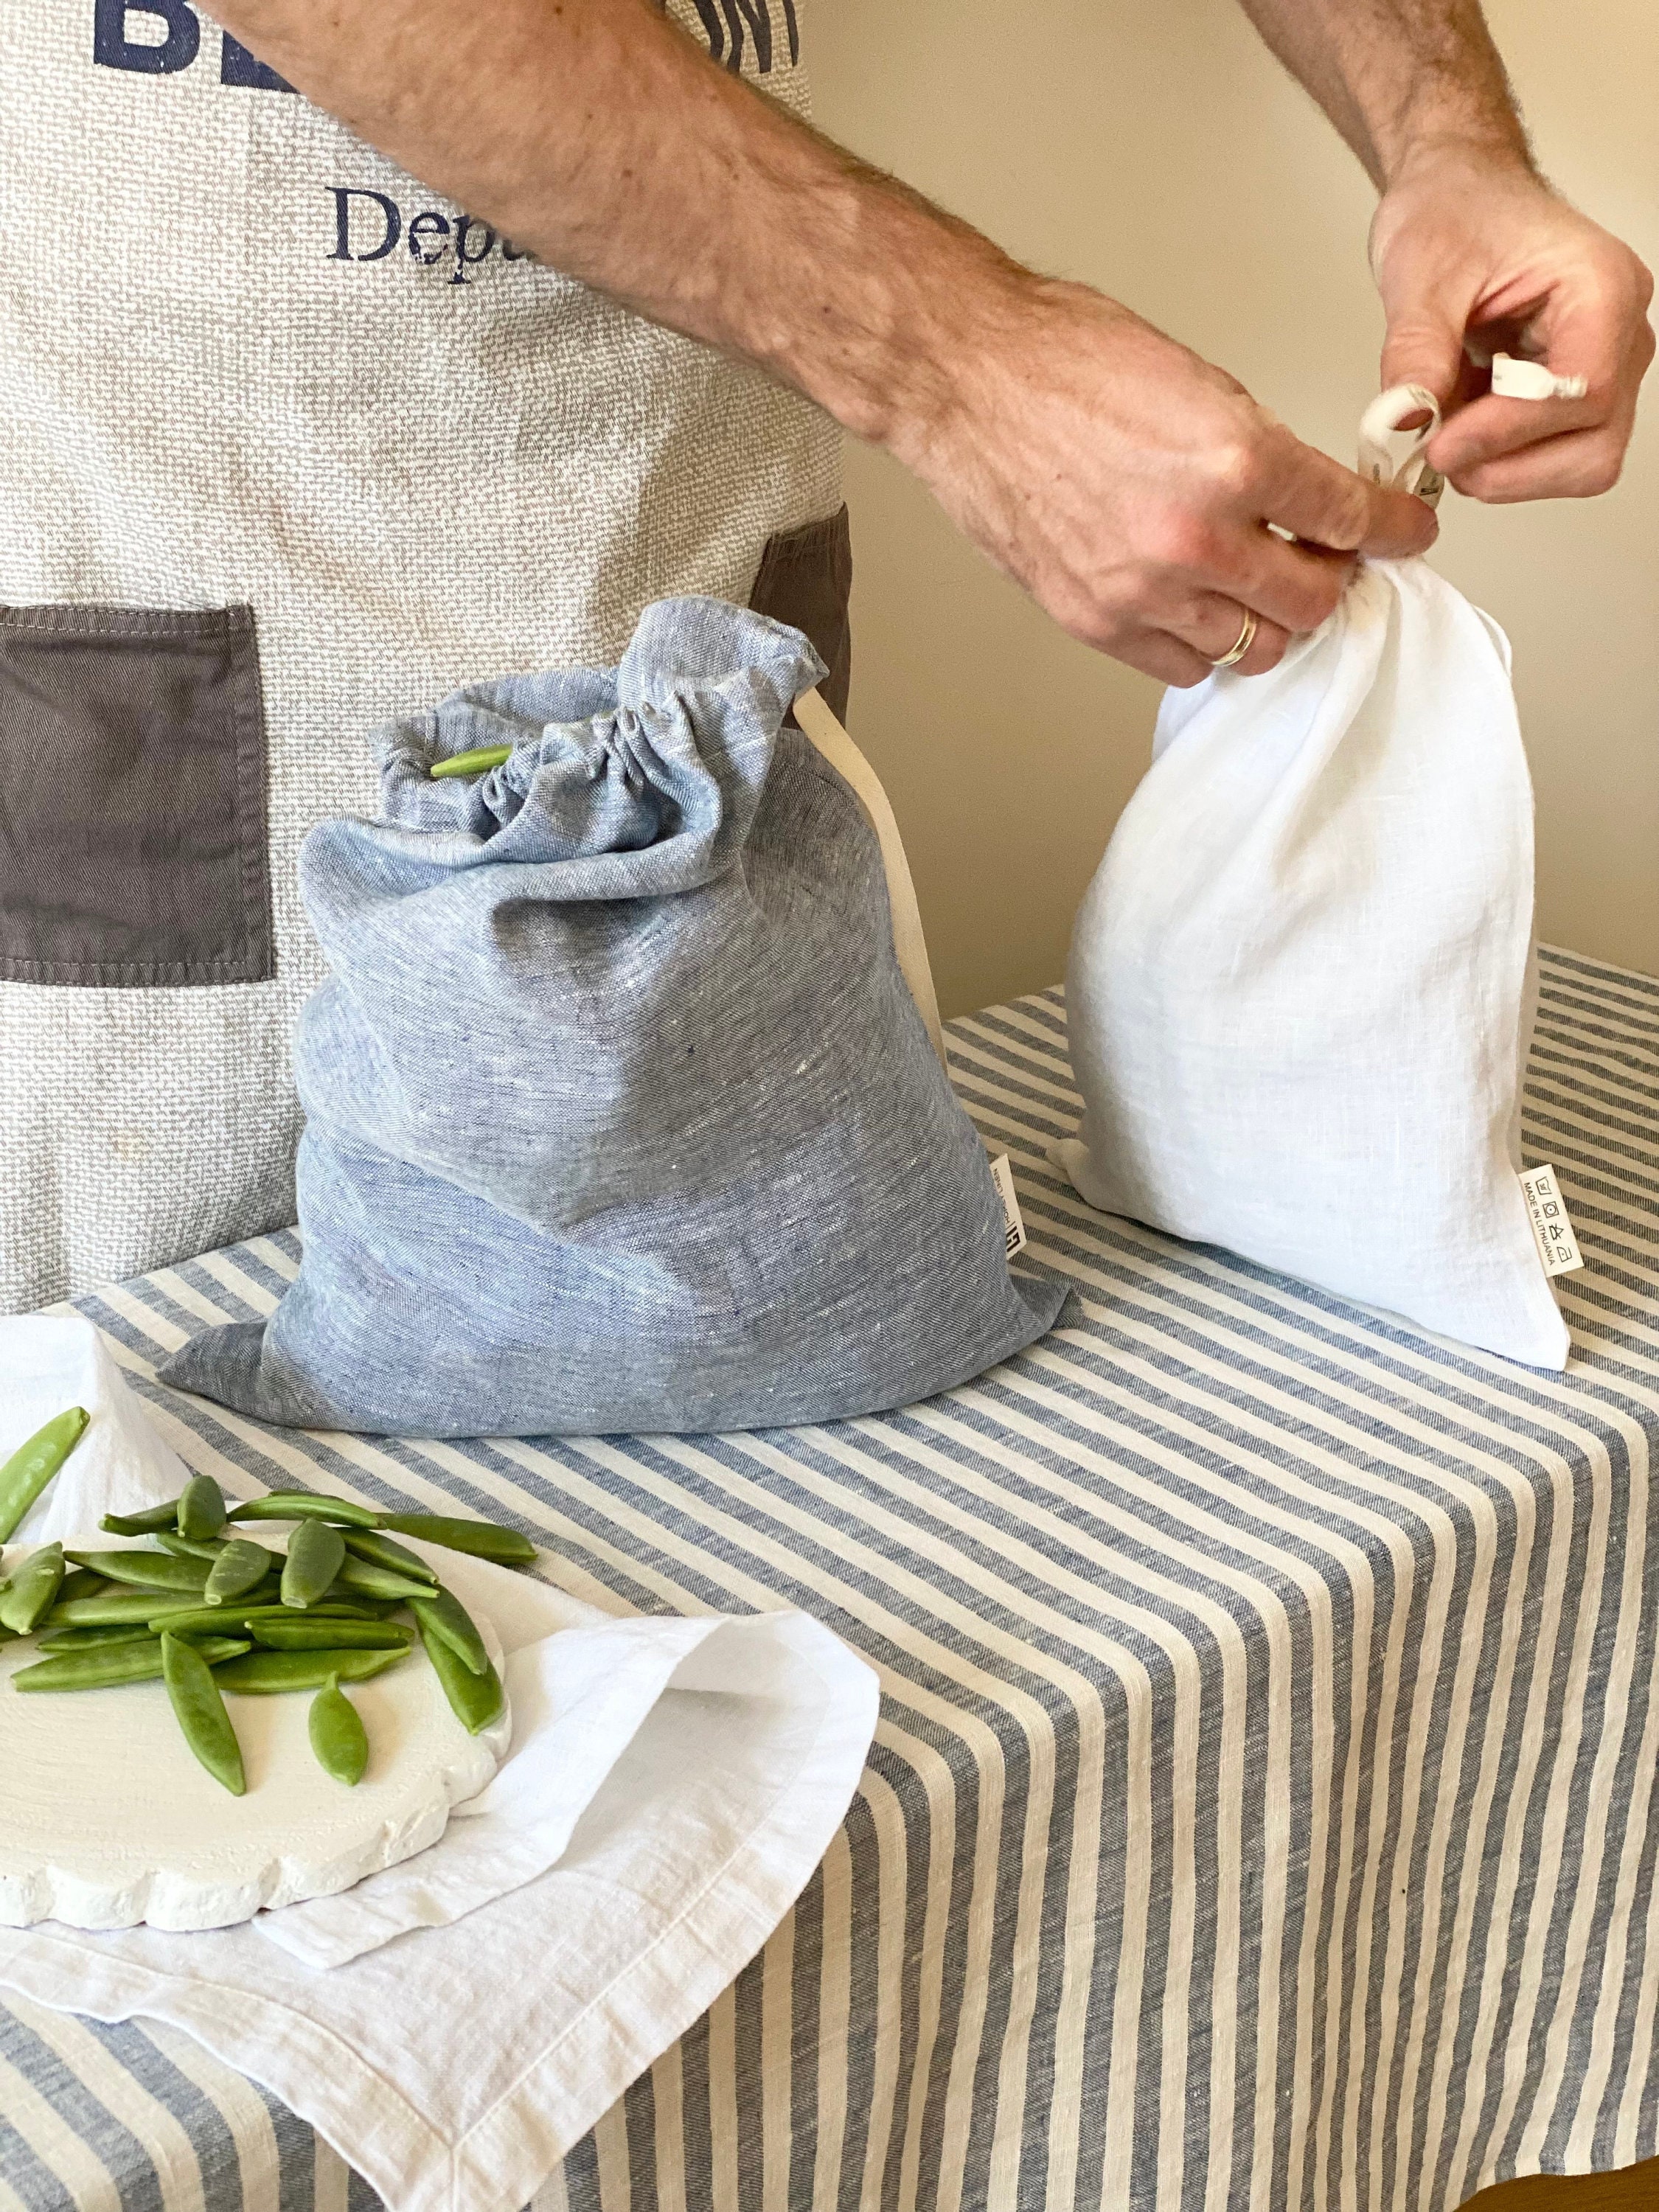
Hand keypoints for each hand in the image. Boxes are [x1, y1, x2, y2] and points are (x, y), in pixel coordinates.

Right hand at [896, 275, 1436, 685]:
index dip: (1392, 532)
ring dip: (1273, 620)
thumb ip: (1260, 453)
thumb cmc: (1068, 361)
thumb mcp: (1200, 383)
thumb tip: (1306, 501)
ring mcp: (1143, 589)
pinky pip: (1185, 664)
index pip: (1351, 520)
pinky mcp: (1095, 619)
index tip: (1404, 536)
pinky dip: (1207, 643)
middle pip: (1313, 601)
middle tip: (1328, 561)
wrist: (966, 382)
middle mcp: (1195, 537)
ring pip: (1256, 646)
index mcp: (1236, 461)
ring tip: (1261, 585)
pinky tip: (1201, 606)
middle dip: (1334, 580)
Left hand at [1371, 146, 1654, 500]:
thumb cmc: (1458, 212)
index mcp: (1600, 287)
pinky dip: (1498, 458)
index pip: (1582, 391)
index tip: (1441, 444)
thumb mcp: (1421, 273)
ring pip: (1578, 465)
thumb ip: (1416, 349)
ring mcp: (1605, 368)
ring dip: (1502, 467)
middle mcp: (1619, 333)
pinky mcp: (1576, 397)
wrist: (1460, 197)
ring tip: (1447, 423)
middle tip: (1438, 447)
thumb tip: (1406, 417)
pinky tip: (1462, 418)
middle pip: (1594, 448)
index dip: (1508, 433)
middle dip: (1508, 466)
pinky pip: (1551, 458)